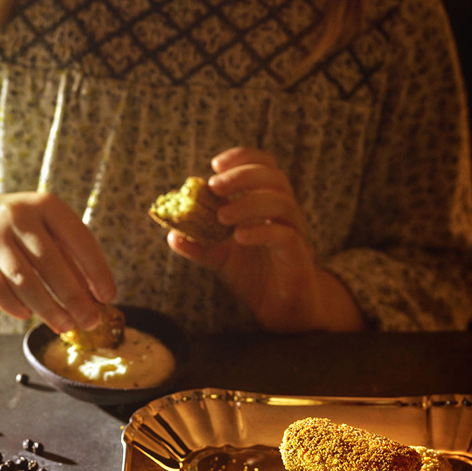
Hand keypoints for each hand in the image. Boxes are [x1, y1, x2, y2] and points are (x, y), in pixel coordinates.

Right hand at [0, 187, 115, 332]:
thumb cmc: (22, 227)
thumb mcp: (48, 229)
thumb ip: (71, 257)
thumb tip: (96, 296)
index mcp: (46, 205)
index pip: (78, 239)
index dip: (96, 270)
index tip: (108, 297)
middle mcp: (19, 216)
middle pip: (50, 263)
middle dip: (74, 297)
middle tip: (90, 321)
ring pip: (23, 279)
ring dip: (47, 308)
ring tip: (65, 325)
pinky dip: (12, 305)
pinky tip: (27, 316)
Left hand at [167, 147, 364, 331]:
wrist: (281, 311)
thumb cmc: (255, 277)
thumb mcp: (220, 259)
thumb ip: (199, 245)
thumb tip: (172, 234)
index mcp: (267, 205)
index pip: (263, 166)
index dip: (242, 158)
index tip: (215, 165)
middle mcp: (285, 214)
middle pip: (274, 177)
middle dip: (243, 175)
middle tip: (215, 185)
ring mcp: (295, 233)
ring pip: (282, 203)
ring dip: (249, 203)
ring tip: (222, 215)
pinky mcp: (299, 257)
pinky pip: (286, 236)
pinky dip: (261, 232)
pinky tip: (239, 237)